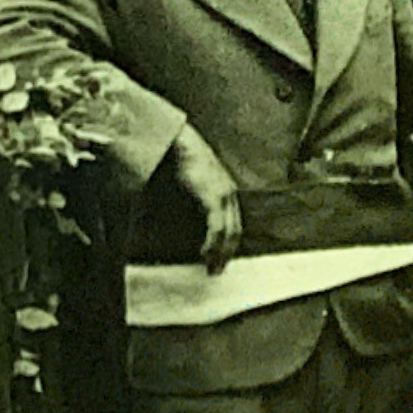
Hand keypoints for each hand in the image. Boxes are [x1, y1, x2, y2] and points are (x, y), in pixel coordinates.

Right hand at [168, 126, 243, 272]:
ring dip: (220, 252)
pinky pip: (217, 226)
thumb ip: (190, 202)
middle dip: (226, 253)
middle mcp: (229, 195)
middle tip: (217, 270)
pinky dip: (213, 242)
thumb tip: (180, 218)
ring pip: (228, 232)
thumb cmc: (178, 160)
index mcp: (226, 192)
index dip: (228, 243)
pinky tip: (205, 253)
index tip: (220, 258)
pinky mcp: (214, 197)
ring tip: (212, 268)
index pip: (233, 224)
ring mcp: (224, 196)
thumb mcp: (190, 185)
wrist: (178, 141)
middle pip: (234, 232)